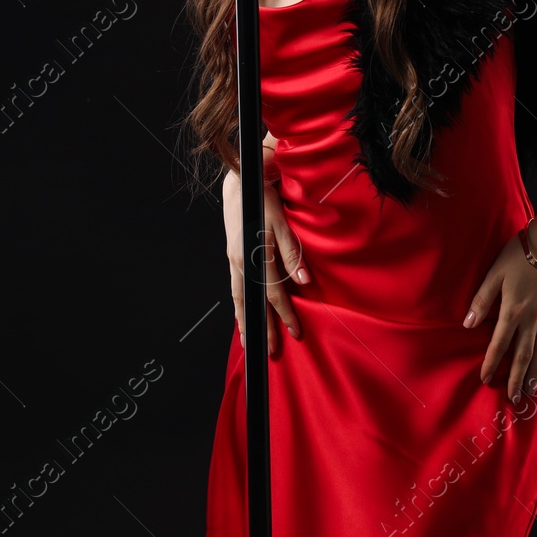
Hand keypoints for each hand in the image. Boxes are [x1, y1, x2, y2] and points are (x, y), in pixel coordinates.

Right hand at [223, 170, 309, 355]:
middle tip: (271, 351)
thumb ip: (292, 254)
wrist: (239, 185)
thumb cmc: (262, 201)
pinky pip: (235, 289)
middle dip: (263, 329)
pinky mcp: (232, 259)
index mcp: (254, 256)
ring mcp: (233, 262)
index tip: (295, 332)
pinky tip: (243, 316)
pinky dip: (239, 306)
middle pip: (253, 303)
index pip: (273, 293)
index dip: (285, 314)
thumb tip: (304, 280)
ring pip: (239, 299)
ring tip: (250, 342)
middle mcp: (240, 263)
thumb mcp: (281, 224)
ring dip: (246, 322)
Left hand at [464, 230, 536, 401]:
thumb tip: (467, 324)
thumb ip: (482, 300)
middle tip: (515, 398)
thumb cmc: (519, 257)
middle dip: (518, 379)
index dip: (492, 363)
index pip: (499, 344)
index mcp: (513, 312)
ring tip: (533, 388)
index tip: (486, 379)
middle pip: (524, 355)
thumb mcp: (494, 275)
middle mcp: (531, 319)